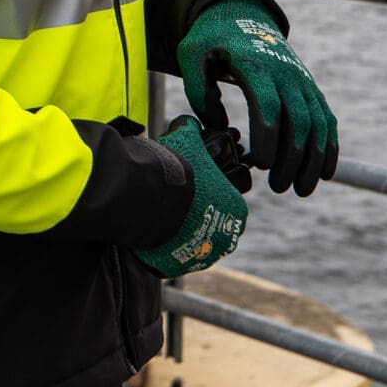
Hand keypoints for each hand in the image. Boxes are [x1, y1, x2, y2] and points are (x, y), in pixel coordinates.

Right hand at [132, 118, 248, 279]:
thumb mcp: (187, 142)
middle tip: (175, 196)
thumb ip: (192, 132)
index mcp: (237, 208)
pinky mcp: (181, 266)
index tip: (190, 181)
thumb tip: (190, 121)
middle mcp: (227, 235)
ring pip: (194, 238)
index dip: (207, 186)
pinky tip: (153, 228)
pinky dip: (165, 244)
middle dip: (197, 210)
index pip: (227, 197)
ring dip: (182, 229)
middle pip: (212, 220)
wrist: (150, 197)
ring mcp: (204, 254)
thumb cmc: (175, 169)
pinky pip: (174, 254)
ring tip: (161, 212)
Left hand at [178, 0, 338, 195]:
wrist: (242, 16)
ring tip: (300, 191)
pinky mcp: (310, 89)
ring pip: (318, 125)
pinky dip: (329, 147)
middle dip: (292, 158)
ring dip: (313, 160)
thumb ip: (197, 88)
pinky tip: (323, 174)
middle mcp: (286, 74)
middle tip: (279, 188)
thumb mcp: (191, 54)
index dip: (269, 137)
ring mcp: (302, 82)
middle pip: (298, 121)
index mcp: (256, 66)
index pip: (268, 105)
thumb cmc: (211, 40)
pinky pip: (326, 120)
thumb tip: (217, 123)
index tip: (262, 165)